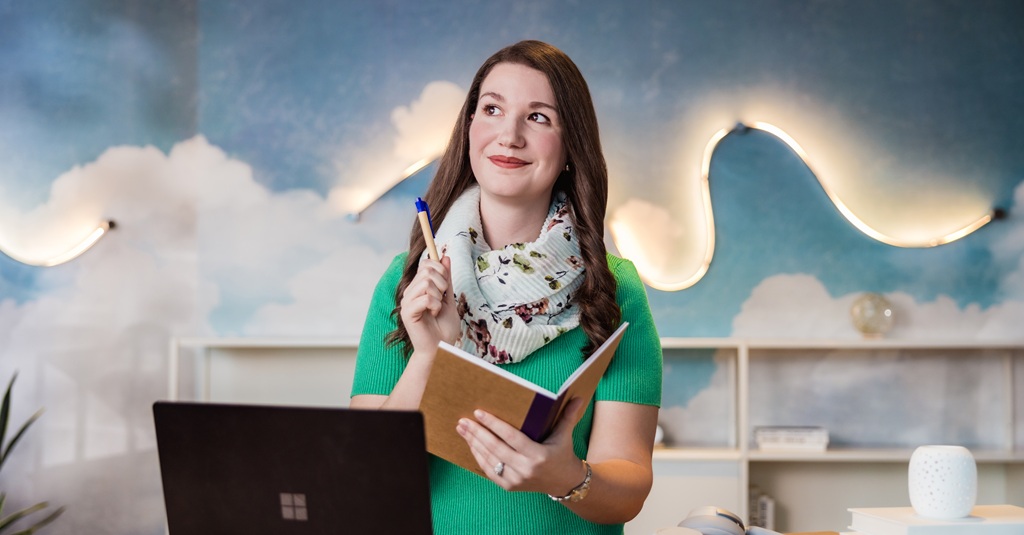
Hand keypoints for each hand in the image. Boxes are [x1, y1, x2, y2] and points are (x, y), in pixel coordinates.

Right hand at [400, 255, 459, 351]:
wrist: (442, 348)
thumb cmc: (444, 328)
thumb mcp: (449, 299)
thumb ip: (446, 279)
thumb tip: (445, 257)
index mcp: (418, 288)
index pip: (425, 264)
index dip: (440, 269)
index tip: (445, 286)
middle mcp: (410, 293)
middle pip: (426, 271)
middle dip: (442, 283)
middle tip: (442, 299)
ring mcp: (406, 302)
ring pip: (425, 283)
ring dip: (438, 296)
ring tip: (437, 309)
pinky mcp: (407, 312)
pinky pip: (425, 298)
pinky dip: (435, 305)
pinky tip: (433, 314)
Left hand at [456, 397, 588, 495]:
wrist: (564, 483)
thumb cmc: (563, 454)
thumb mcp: (564, 436)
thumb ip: (568, 416)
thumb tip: (577, 397)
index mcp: (538, 455)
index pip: (511, 437)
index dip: (494, 425)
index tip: (479, 413)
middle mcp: (525, 469)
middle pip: (495, 448)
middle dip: (477, 433)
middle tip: (463, 420)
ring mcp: (516, 480)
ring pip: (489, 460)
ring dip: (473, 444)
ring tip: (462, 429)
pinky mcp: (509, 486)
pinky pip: (490, 471)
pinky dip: (479, 457)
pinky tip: (471, 445)